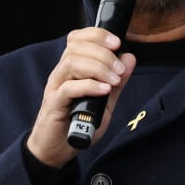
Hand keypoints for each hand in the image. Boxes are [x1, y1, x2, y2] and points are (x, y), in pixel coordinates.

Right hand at [26, 27, 135, 167]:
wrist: (58, 149)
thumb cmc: (79, 122)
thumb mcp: (105, 100)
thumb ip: (117, 80)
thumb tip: (129, 57)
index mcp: (72, 67)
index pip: (78, 38)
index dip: (97, 35)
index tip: (117, 43)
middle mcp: (61, 73)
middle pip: (77, 47)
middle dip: (104, 54)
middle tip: (120, 69)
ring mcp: (56, 87)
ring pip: (72, 63)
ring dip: (98, 68)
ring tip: (115, 80)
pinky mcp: (54, 104)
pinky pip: (68, 88)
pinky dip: (89, 86)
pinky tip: (104, 90)